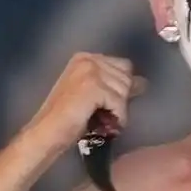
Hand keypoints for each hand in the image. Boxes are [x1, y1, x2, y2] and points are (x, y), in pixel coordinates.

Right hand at [27, 52, 146, 143]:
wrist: (47, 133)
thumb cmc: (68, 118)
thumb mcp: (93, 95)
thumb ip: (113, 84)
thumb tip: (142, 82)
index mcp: (85, 58)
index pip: (123, 66)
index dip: (123, 87)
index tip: (113, 104)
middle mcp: (88, 59)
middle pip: (126, 77)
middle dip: (121, 100)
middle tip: (105, 116)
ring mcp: (90, 71)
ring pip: (125, 90)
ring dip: (118, 111)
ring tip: (103, 121)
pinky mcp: (94, 86)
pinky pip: (120, 103)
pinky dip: (117, 118)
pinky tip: (105, 126)